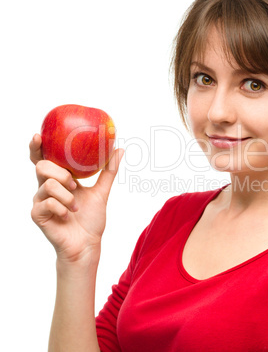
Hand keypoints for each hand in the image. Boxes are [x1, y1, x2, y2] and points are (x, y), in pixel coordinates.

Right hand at [30, 133, 123, 264]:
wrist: (87, 243)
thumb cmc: (91, 218)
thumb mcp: (101, 191)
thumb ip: (109, 171)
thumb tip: (120, 149)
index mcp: (59, 179)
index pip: (44, 158)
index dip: (37, 146)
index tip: (39, 135)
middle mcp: (46, 187)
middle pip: (42, 166)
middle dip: (60, 173)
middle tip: (74, 185)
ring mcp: (40, 201)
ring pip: (47, 185)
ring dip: (67, 196)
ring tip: (75, 206)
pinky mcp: (37, 214)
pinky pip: (48, 203)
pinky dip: (63, 208)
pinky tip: (68, 215)